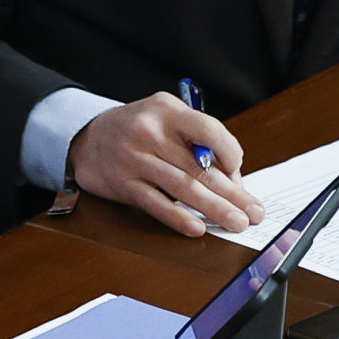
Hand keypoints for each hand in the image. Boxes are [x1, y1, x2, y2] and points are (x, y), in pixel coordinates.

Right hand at [68, 93, 267, 235]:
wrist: (86, 138)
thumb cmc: (135, 129)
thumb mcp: (164, 117)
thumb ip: (194, 140)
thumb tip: (230, 179)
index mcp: (166, 110)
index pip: (209, 130)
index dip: (230, 153)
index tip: (239, 172)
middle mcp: (149, 132)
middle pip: (200, 168)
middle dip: (233, 194)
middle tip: (252, 212)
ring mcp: (135, 159)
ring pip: (183, 188)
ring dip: (215, 209)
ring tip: (235, 222)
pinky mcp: (124, 184)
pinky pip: (157, 204)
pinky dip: (179, 218)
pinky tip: (197, 227)